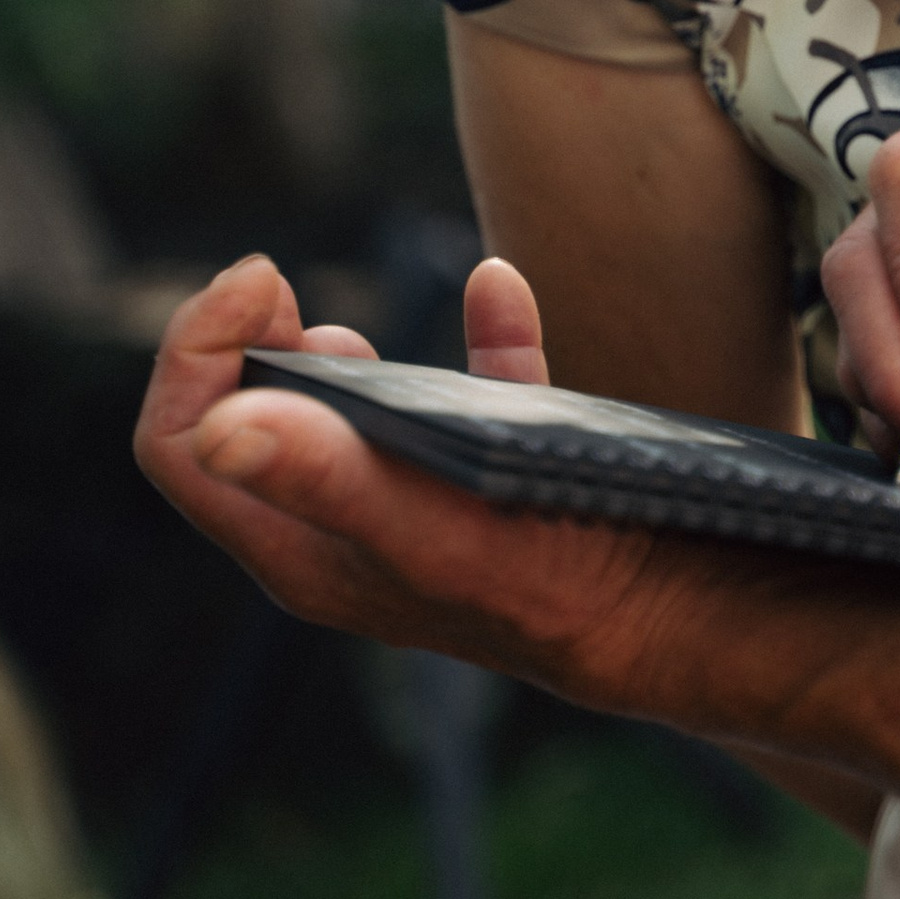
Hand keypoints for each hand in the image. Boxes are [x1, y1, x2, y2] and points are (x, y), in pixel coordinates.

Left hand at [132, 249, 870, 730]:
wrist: (715, 620)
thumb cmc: (578, 585)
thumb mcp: (449, 527)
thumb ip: (334, 478)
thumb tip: (220, 424)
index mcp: (313, 553)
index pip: (185, 448)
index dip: (196, 353)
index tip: (265, 278)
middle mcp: (358, 540)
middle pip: (246, 433)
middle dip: (245, 348)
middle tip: (287, 289)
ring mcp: (435, 517)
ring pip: (344, 429)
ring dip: (330, 359)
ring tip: (343, 322)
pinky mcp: (518, 494)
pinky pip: (475, 405)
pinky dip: (474, 340)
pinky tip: (498, 287)